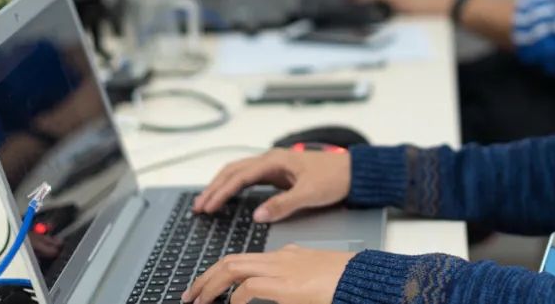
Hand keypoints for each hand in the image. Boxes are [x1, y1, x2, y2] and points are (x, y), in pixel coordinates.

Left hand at [182, 245, 352, 303]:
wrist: (364, 279)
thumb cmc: (345, 281)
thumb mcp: (311, 282)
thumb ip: (290, 285)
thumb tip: (280, 294)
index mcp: (285, 256)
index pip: (244, 260)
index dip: (220, 273)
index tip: (208, 288)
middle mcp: (279, 258)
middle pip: (231, 261)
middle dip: (205, 277)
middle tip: (190, 296)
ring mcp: (281, 268)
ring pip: (232, 268)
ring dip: (210, 285)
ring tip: (197, 301)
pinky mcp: (285, 284)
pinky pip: (249, 288)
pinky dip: (234, 298)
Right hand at [192, 148, 350, 221]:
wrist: (352, 172)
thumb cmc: (334, 177)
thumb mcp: (309, 193)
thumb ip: (283, 204)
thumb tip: (258, 215)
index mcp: (275, 160)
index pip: (239, 176)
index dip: (221, 192)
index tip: (207, 206)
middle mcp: (271, 159)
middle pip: (233, 171)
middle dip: (214, 188)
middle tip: (198, 206)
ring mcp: (274, 165)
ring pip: (239, 173)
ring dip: (221, 186)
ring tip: (206, 201)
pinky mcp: (278, 174)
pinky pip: (249, 178)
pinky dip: (234, 187)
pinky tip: (227, 196)